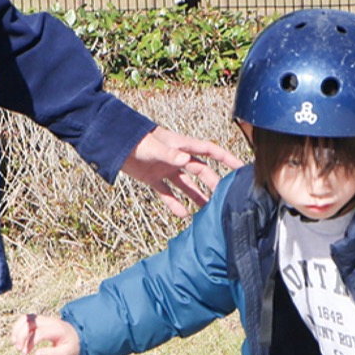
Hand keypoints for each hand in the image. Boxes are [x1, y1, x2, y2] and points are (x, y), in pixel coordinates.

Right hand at [12, 313, 79, 354]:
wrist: (79, 336)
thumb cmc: (72, 346)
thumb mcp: (66, 354)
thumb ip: (51, 354)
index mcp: (57, 330)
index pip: (39, 332)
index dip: (30, 342)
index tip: (27, 353)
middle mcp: (50, 322)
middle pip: (30, 322)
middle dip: (21, 335)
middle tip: (20, 349)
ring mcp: (45, 319)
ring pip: (26, 318)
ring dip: (17, 329)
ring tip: (14, 342)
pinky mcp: (40, 320)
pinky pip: (26, 319)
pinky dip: (19, 326)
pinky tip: (16, 337)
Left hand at [119, 126, 243, 217]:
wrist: (113, 144)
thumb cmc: (135, 140)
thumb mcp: (154, 147)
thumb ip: (170, 155)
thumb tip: (187, 160)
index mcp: (181, 146)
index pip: (209, 151)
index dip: (226, 158)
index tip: (241, 167)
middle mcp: (176, 158)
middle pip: (200, 171)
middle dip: (213, 182)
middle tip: (225, 197)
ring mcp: (165, 168)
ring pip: (186, 184)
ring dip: (196, 196)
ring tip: (208, 210)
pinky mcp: (153, 178)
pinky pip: (167, 193)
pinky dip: (174, 203)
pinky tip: (183, 215)